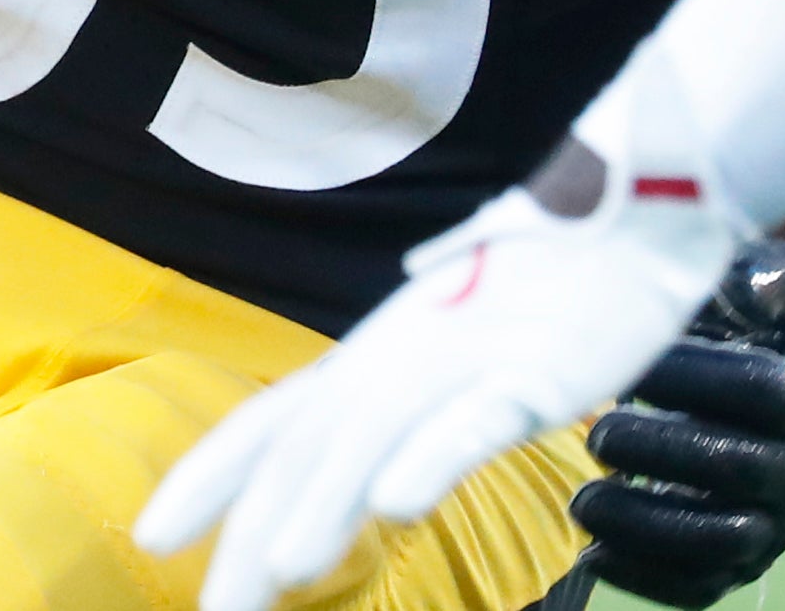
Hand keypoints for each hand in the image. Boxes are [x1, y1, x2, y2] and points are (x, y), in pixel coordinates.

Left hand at [136, 109, 746, 610]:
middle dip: (251, 533)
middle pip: (308, 447)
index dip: (208, 476)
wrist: (631, 213)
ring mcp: (462, 360)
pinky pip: (470, 420)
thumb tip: (359, 478)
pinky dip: (427, 459)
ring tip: (278, 572)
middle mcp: (398, 355)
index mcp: (373, 353)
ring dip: (321, 504)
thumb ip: (400, 404)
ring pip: (373, 436)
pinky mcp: (529, 371)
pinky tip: (395, 506)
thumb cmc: (544, 288)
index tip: (152, 536)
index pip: (270, 419)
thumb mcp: (453, 348)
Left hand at [572, 243, 784, 606]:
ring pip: (722, 541)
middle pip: (739, 470)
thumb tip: (751, 288)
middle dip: (660, 455)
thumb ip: (766, 275)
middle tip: (597, 436)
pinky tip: (596, 552)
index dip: (692, 379)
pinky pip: (703, 586)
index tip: (629, 368)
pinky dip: (648, 580)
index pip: (759, 392)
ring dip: (646, 527)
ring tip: (583, 503)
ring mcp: (781, 525)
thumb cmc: (765, 328)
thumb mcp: (777, 285)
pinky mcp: (748, 565)